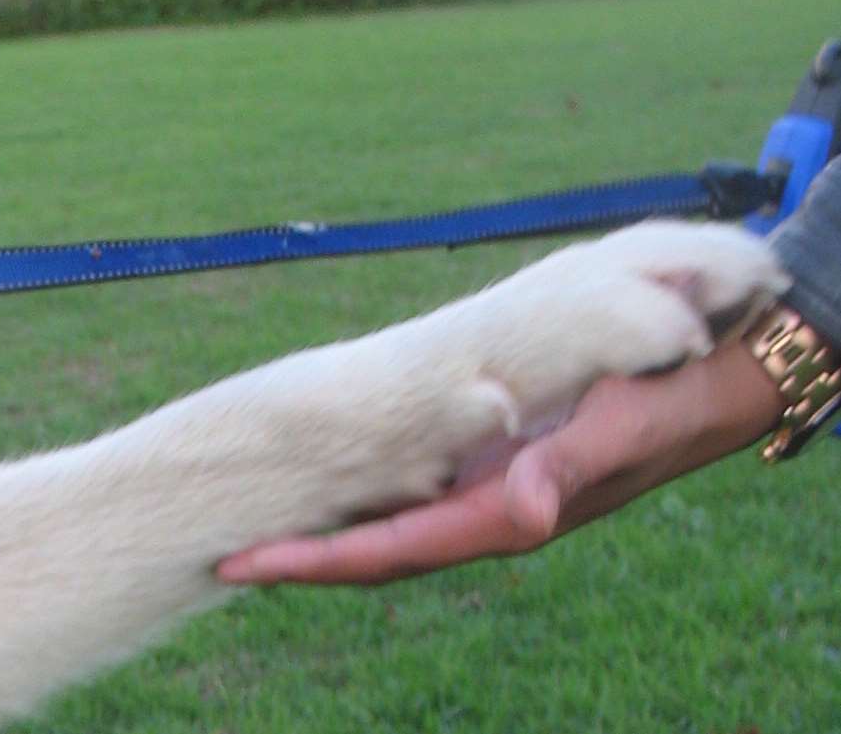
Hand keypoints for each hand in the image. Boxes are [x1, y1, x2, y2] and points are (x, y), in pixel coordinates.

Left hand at [216, 331, 787, 585]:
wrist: (722, 381)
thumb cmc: (666, 397)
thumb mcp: (617, 423)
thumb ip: (566, 467)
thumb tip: (522, 514)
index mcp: (505, 513)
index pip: (387, 550)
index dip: (310, 561)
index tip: (239, 562)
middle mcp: (491, 512)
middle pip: (377, 553)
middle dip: (301, 560)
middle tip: (222, 554)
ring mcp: (496, 493)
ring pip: (396, 532)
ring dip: (331, 538)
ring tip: (260, 531)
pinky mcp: (506, 468)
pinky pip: (422, 501)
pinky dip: (373, 507)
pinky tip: (339, 493)